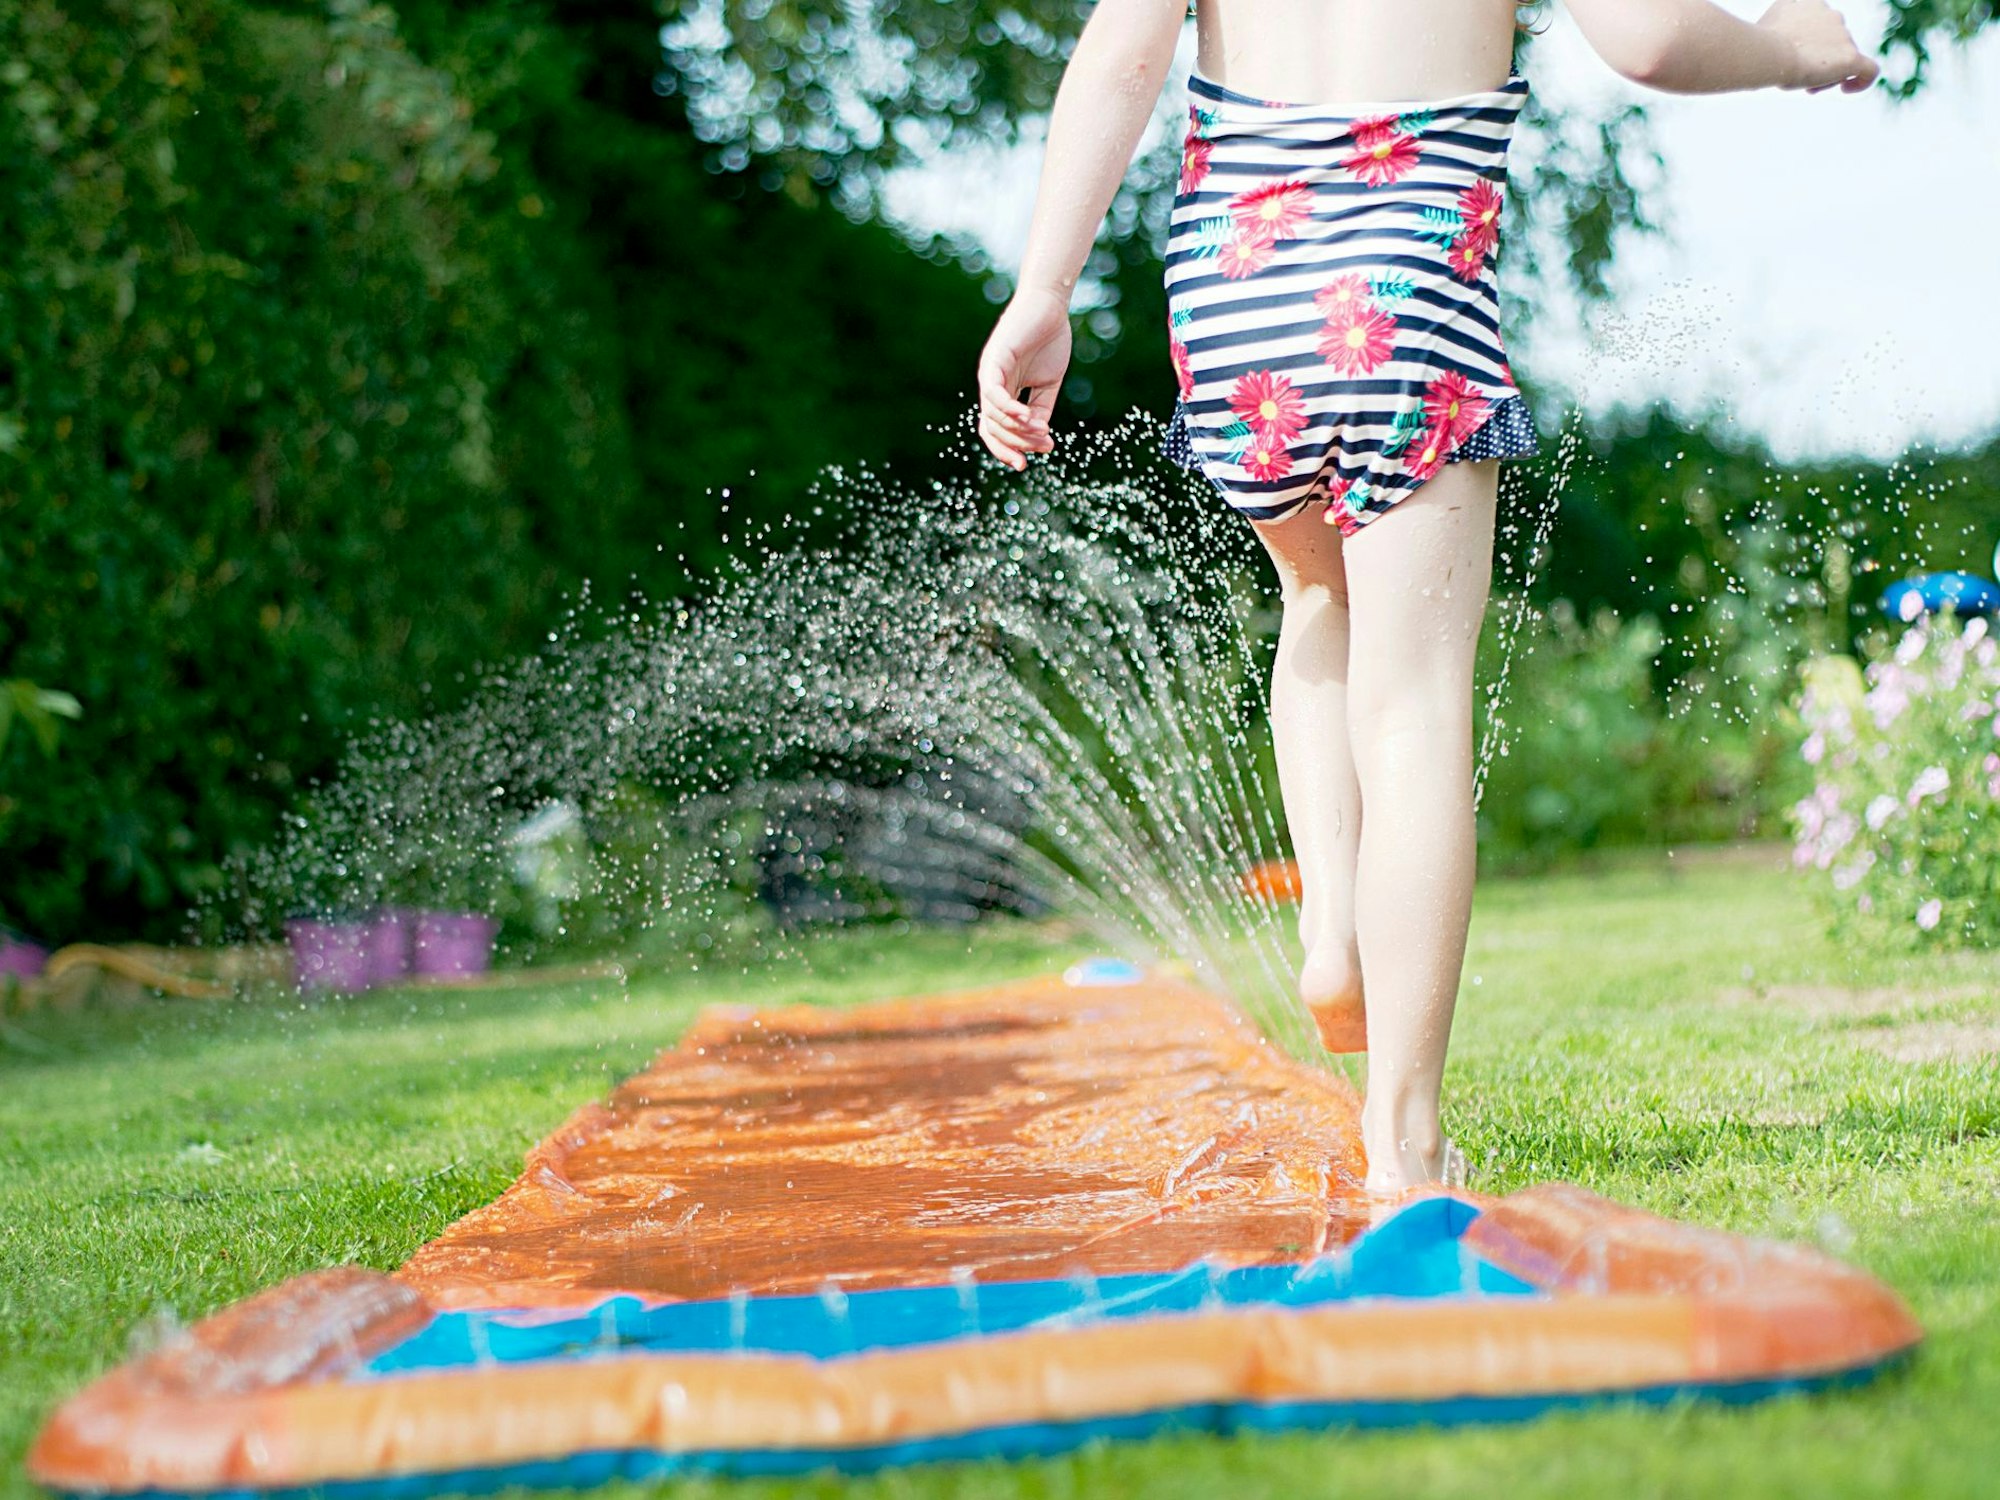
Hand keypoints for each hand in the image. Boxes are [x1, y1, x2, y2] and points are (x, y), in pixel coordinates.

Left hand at [976, 287, 1070, 470]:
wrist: (1050, 306)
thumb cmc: (1049, 340)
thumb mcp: (1048, 383)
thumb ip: (1041, 408)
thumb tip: (1038, 436)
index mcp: (1002, 393)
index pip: (994, 431)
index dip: (1006, 450)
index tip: (1026, 464)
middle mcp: (991, 385)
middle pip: (993, 429)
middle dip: (1017, 444)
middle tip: (1044, 445)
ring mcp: (990, 373)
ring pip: (993, 415)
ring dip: (1018, 429)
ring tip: (1041, 431)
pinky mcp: (994, 359)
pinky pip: (995, 393)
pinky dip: (1009, 409)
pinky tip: (1027, 417)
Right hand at [1758, 0, 1879, 92]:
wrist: (1769, 53)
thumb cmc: (1758, 45)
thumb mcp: (1763, 28)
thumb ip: (1777, 29)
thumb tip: (1779, 44)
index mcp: (1811, 4)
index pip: (1818, 25)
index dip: (1807, 45)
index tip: (1792, 58)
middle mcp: (1832, 15)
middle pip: (1831, 44)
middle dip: (1816, 62)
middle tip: (1798, 77)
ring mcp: (1844, 36)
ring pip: (1842, 60)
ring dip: (1825, 75)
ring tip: (1808, 86)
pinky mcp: (1851, 57)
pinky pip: (1868, 70)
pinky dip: (1861, 81)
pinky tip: (1846, 89)